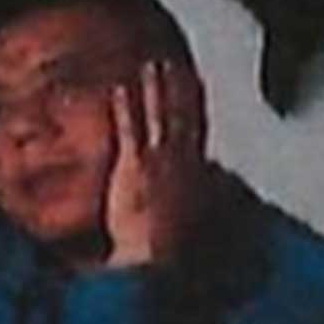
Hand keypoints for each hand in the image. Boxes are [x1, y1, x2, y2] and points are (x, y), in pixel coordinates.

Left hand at [100, 60, 213, 270]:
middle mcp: (179, 161)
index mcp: (193, 172)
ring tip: (151, 65)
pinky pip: (129, 130)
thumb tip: (203, 184)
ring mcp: (157, 162)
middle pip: (181, 114)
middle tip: (173, 63)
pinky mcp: (133, 168)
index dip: (195, 102)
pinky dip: (125, 108)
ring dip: (155, 88)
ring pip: (157, 116)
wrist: (156, 260)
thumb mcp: (188, 220)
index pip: (196, 128)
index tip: (195, 79)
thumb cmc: (167, 249)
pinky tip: (119, 89)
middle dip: (177, 87)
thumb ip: (193, 198)